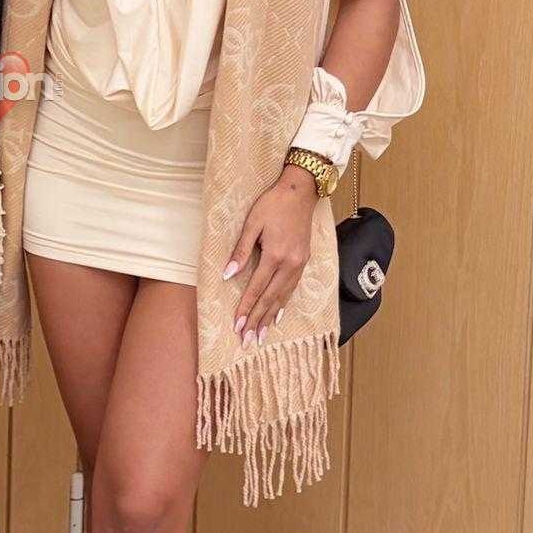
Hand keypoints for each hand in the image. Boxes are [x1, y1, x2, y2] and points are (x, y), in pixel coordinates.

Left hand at [223, 166, 316, 344]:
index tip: (237, 326)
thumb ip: (240, 251)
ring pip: (283, 297)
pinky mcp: (304, 261)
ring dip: (271, 317)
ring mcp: (300, 264)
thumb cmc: (272, 204)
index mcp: (275, 254)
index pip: (257, 288)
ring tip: (262, 335)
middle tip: (248, 341)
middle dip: (258, 320)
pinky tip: (279, 316)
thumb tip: (227, 275)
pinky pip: (292, 288)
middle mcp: (290, 264)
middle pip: (270, 298)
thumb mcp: (251, 223)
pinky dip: (284, 304)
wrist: (301, 191)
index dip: (246, 308)